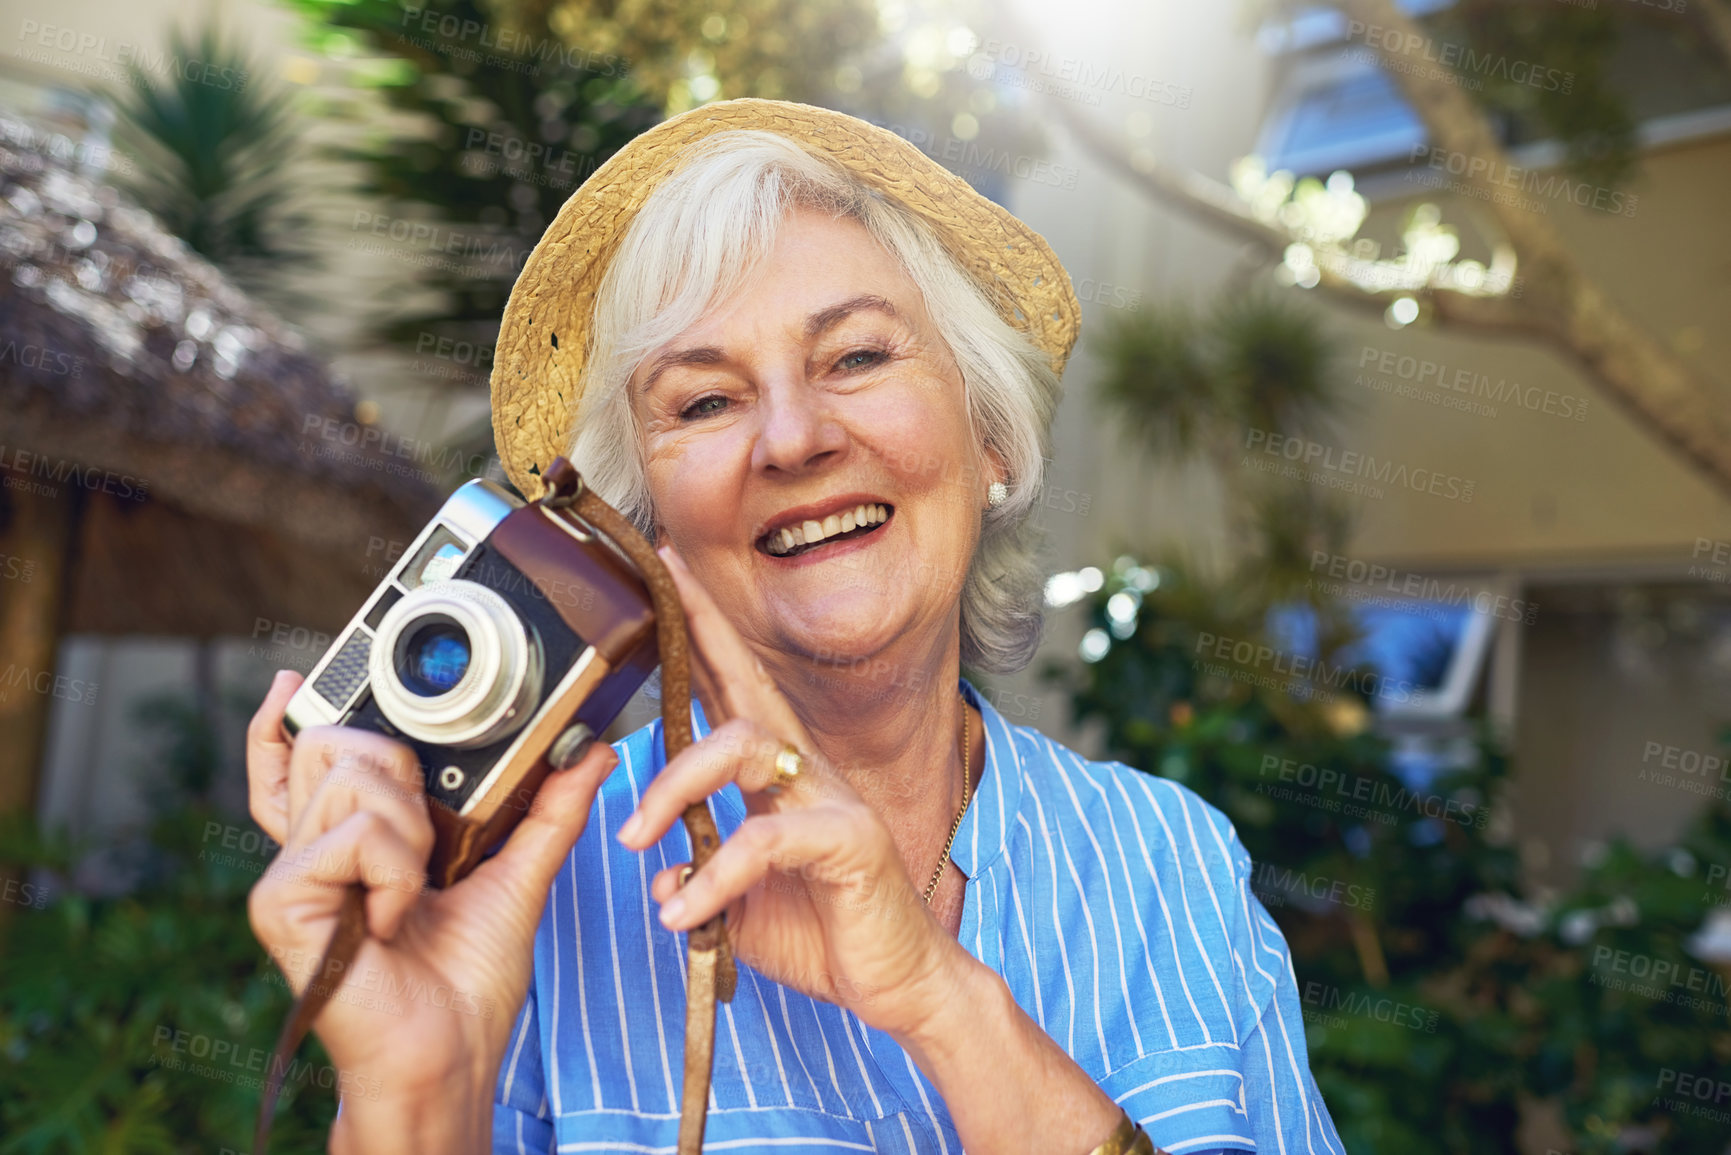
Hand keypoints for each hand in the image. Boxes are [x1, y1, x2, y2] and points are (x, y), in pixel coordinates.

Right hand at [243, 670, 617, 1149]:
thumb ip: (548, 809)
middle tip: (429, 846)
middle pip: (337, 743)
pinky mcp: (281, 899)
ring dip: (411, 830)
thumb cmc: (467, 980)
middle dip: (404, 775)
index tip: (294, 676)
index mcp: (351, 838)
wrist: (448, 1054)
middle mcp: (311, 848)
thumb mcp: (518, 875)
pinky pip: (356, 833)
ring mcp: (290, 872)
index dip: (287, 716)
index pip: (302, 758)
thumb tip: (589, 751)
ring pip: (354, 777)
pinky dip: (397, 869)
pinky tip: (394, 918)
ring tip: (416, 890)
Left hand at [615, 545, 966, 1038]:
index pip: (729, 688)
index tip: (665, 572)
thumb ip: (699, 878)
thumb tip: (657, 873)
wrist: (898, 980)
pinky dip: (715, 876)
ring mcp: (828, 799)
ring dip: (676, 784)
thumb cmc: (827, 930)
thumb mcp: (740, 906)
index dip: (699, 629)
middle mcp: (802, 770)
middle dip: (703, 628)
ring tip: (632, 836)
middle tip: (660, 583)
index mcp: (774, 775)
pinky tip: (684, 912)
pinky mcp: (846, 840)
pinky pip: (765, 841)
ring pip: (744, 747)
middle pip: (745, 682)